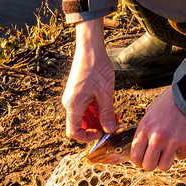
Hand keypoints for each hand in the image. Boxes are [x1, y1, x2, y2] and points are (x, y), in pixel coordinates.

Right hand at [62, 18, 116, 141]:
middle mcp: (70, 103)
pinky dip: (97, 110)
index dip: (87, 137)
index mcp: (73, 105)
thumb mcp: (106, 94)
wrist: (90, 48)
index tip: (102, 133)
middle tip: (114, 125)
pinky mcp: (78, 91)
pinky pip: (86, 107)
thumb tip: (109, 130)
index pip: (73, 132)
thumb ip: (107, 114)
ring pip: (85, 116)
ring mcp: (74, 97)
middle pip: (80, 124)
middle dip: (97, 127)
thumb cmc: (97, 68)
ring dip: (98, 119)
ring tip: (115, 116)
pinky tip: (110, 107)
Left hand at [130, 86, 185, 170]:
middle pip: (148, 165)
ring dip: (165, 161)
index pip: (135, 155)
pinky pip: (180, 157)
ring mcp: (171, 141)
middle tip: (155, 158)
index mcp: (144, 128)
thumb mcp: (151, 110)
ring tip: (167, 153)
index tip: (142, 160)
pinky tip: (180, 143)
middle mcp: (156, 137)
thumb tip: (143, 137)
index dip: (138, 161)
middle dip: (151, 164)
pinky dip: (180, 152)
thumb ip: (146, 125)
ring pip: (164, 166)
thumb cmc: (170, 100)